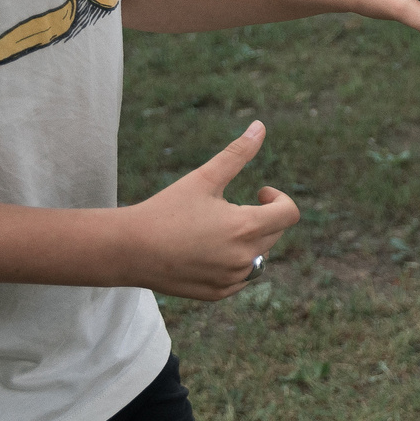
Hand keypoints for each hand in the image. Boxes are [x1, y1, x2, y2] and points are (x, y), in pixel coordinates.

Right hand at [123, 121, 299, 298]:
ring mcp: (232, 280)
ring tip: (215, 230)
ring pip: (259, 257)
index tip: (259, 192)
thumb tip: (260, 126)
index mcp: (246, 227)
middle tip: (228, 208)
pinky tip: (206, 251)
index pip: (290, 214)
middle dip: (260, 218)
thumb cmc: (166, 209)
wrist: (129, 249)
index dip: (279, 199)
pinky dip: (233, 263)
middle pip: (274, 234)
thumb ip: (237, 153)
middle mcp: (245, 258)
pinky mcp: (219, 294)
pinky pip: (241, 277)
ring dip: (249, 242)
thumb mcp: (204, 178)